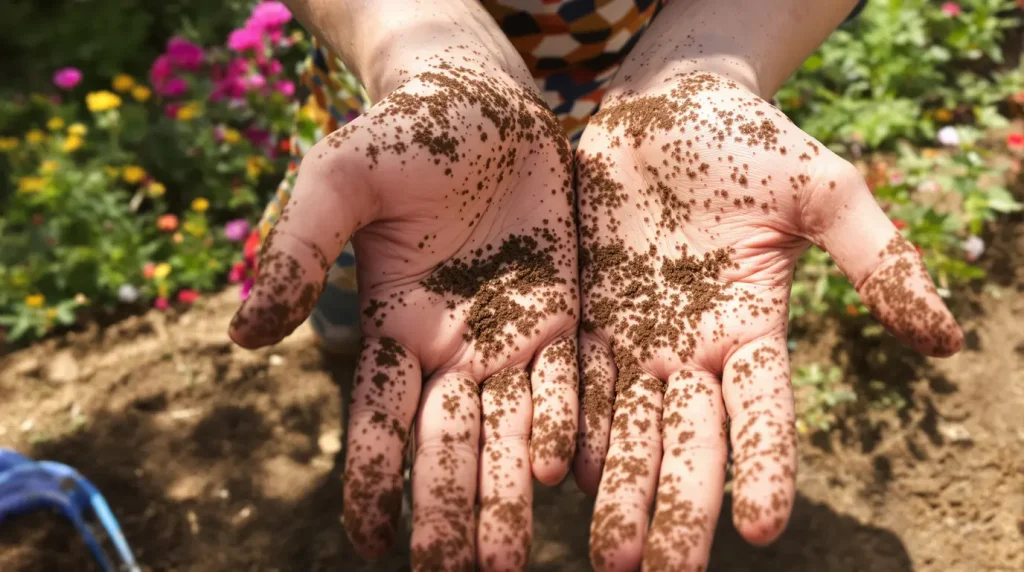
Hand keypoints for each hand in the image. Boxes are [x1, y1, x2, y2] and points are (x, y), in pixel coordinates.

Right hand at [229, 48, 578, 569]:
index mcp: (394, 326)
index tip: (367, 543)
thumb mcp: (335, 181)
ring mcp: (513, 334)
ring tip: (510, 558)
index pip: (378, 418)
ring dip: (511, 493)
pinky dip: (576, 427)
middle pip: (449, 441)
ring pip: (514, 427)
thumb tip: (244, 335)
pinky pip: (576, 379)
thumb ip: (297, 251)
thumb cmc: (399, 135)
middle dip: (447, 508)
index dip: (370, 478)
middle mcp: (453, 346)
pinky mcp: (566, 312)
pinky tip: (583, 480)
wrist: (482, 102)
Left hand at [573, 71, 962, 569]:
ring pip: (625, 429)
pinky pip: (571, 381)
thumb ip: (880, 262)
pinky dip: (566, 424)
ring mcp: (633, 340)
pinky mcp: (581, 318)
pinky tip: (556, 472)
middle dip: (678, 509)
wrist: (667, 111)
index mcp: (753, 333)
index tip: (762, 527)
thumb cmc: (752, 143)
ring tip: (611, 554)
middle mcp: (692, 353)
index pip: (764, 415)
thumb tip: (947, 343)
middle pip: (688, 444)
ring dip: (618, 490)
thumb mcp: (826, 192)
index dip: (765, 468)